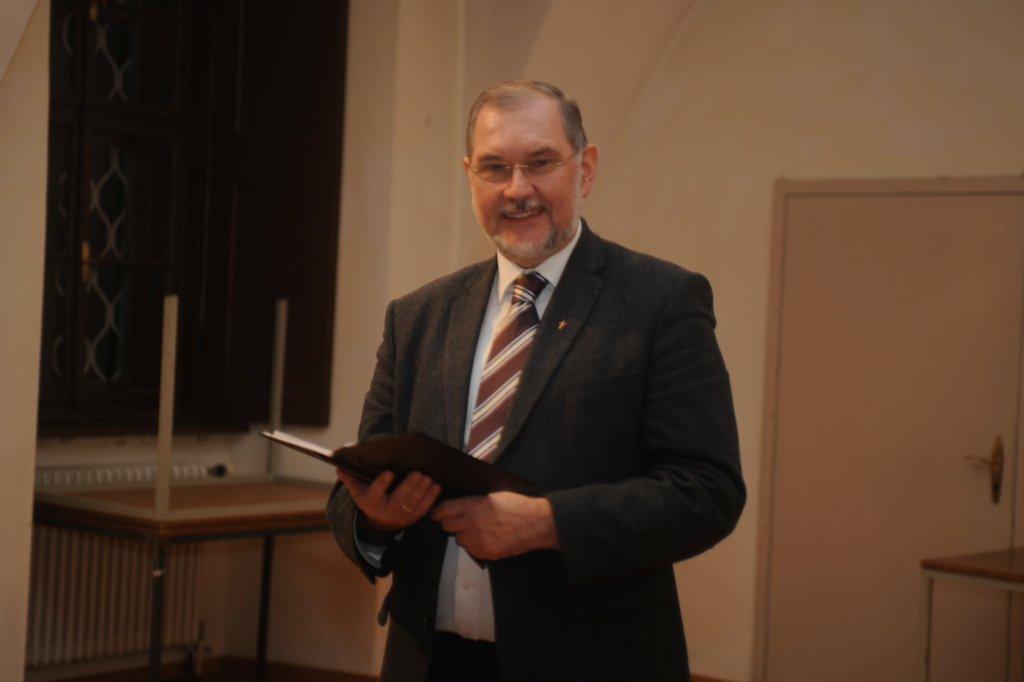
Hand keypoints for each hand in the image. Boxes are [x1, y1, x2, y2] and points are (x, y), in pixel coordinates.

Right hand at [336, 469, 440, 532]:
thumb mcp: (358, 491)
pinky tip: (436, 487)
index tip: (389, 472)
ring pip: (413, 503)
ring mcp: (401, 516)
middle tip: (419, 473)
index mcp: (371, 502)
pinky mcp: (412, 518)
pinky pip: (423, 509)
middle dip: (410, 486)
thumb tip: (339, 467)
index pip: (375, 493)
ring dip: (423, 491)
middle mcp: (386, 511)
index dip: (381, 483)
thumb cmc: (369, 499)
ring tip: (429, 478)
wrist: (380, 522)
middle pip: (399, 499)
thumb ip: (351, 479)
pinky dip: (431, 499)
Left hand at [431, 492, 559, 560]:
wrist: (536, 523)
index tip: (437, 513)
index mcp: (473, 507)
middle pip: (447, 527)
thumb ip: (474, 502)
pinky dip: (474, 545)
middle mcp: (472, 525)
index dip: (438, 512)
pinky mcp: (486, 553)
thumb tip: (459, 506)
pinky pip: (472, 550)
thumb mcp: (493, 496)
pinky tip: (485, 538)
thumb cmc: (517, 505)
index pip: (444, 510)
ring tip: (474, 529)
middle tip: (455, 520)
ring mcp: (479, 541)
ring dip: (462, 535)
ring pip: (459, 540)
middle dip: (449, 523)